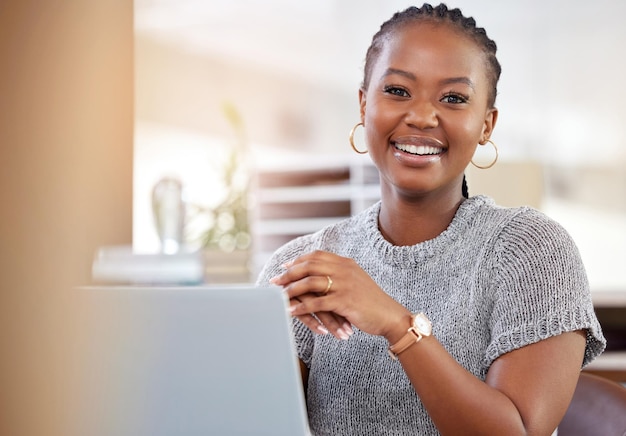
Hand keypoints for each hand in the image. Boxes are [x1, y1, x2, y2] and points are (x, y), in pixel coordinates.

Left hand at [270, 250, 409, 339]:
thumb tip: (320, 274)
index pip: (317, 256)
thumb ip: (340, 274)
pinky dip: (301, 308)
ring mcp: (344, 285)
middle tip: (275, 281)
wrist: (389, 315)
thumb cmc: (371, 301)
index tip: (285, 267)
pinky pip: (316, 303)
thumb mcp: (356, 280)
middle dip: (289, 273)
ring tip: (279, 296)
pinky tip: (291, 312)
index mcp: (346, 263)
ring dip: (292, 289)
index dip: (299, 260)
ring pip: (310, 282)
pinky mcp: (344, 301)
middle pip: (310, 266)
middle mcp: (344, 270)